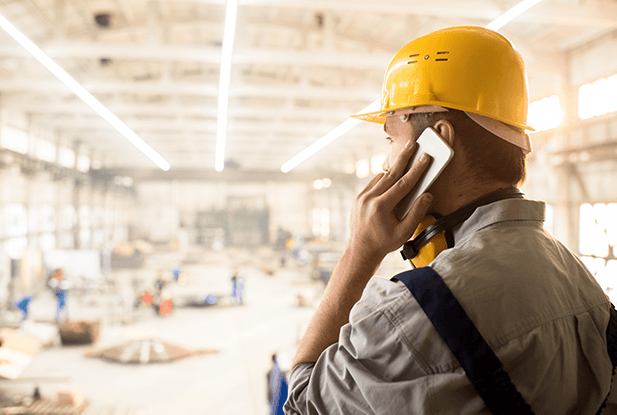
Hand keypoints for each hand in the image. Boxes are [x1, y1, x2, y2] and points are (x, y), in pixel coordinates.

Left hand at [348, 142, 432, 263]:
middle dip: (404, 157)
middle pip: (391, 173)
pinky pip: (375, 182)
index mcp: (381, 207)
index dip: (416, 170)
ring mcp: (362, 196)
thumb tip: (427, 195)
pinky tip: (394, 176)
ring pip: (382, 176)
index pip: (403, 183)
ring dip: (395, 168)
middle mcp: (369, 198)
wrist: (361, 250)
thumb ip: (417, 213)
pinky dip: (385, 178)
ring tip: (407, 156)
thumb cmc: (384, 243)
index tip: (426, 157)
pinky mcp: (359, 197)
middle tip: (414, 143)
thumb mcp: (404, 232)